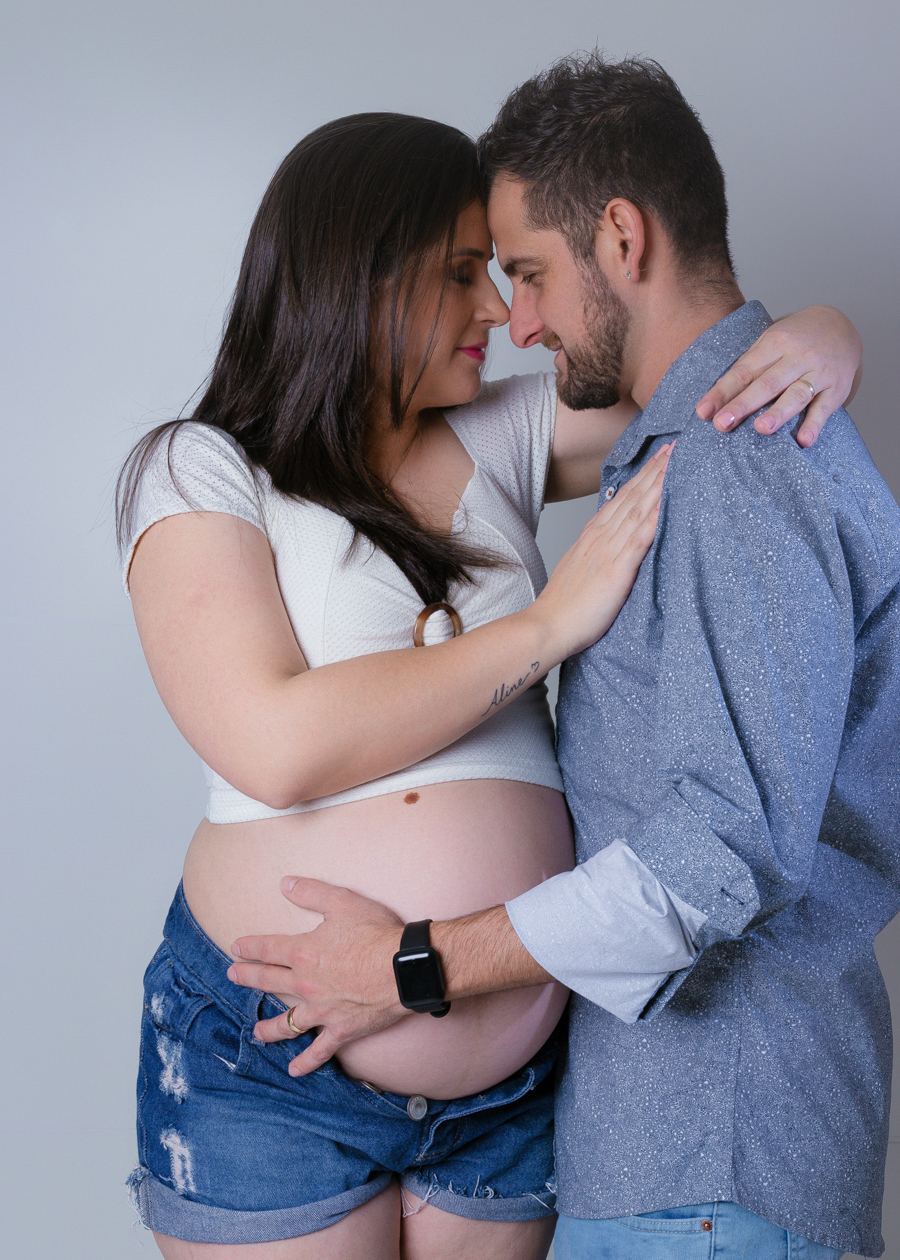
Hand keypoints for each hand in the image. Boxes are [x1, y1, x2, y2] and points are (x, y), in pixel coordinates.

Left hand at [227, 877, 406, 1075]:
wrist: (404, 967)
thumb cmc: (376, 932)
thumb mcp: (342, 902)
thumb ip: (311, 892)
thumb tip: (285, 884)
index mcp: (303, 952)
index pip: (268, 948)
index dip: (249, 947)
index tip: (235, 948)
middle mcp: (306, 984)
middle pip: (269, 982)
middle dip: (248, 978)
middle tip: (232, 976)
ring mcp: (322, 1011)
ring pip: (287, 1023)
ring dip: (269, 1027)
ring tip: (256, 1030)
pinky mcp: (341, 1030)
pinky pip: (319, 1050)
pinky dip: (306, 1062)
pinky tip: (294, 1070)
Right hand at [534, 442, 671, 659]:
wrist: (549, 625)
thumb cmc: (564, 607)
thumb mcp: (579, 570)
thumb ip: (597, 554)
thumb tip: (611, 548)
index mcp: (592, 537)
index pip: (621, 499)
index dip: (640, 477)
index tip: (657, 459)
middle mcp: (600, 537)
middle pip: (632, 496)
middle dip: (654, 470)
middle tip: (673, 447)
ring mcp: (608, 550)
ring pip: (638, 509)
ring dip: (658, 484)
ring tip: (675, 462)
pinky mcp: (617, 568)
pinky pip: (640, 537)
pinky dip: (655, 516)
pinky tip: (668, 500)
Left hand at [695, 305, 861, 446]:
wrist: (840, 326)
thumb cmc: (795, 340)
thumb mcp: (770, 343)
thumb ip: (747, 369)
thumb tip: (715, 402)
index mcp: (775, 343)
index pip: (744, 371)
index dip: (723, 392)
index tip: (704, 412)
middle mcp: (798, 356)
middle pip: (767, 384)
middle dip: (743, 405)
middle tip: (722, 424)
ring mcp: (819, 372)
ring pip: (797, 394)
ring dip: (779, 413)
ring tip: (761, 429)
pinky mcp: (837, 388)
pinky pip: (825, 408)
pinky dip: (814, 424)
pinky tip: (803, 440)